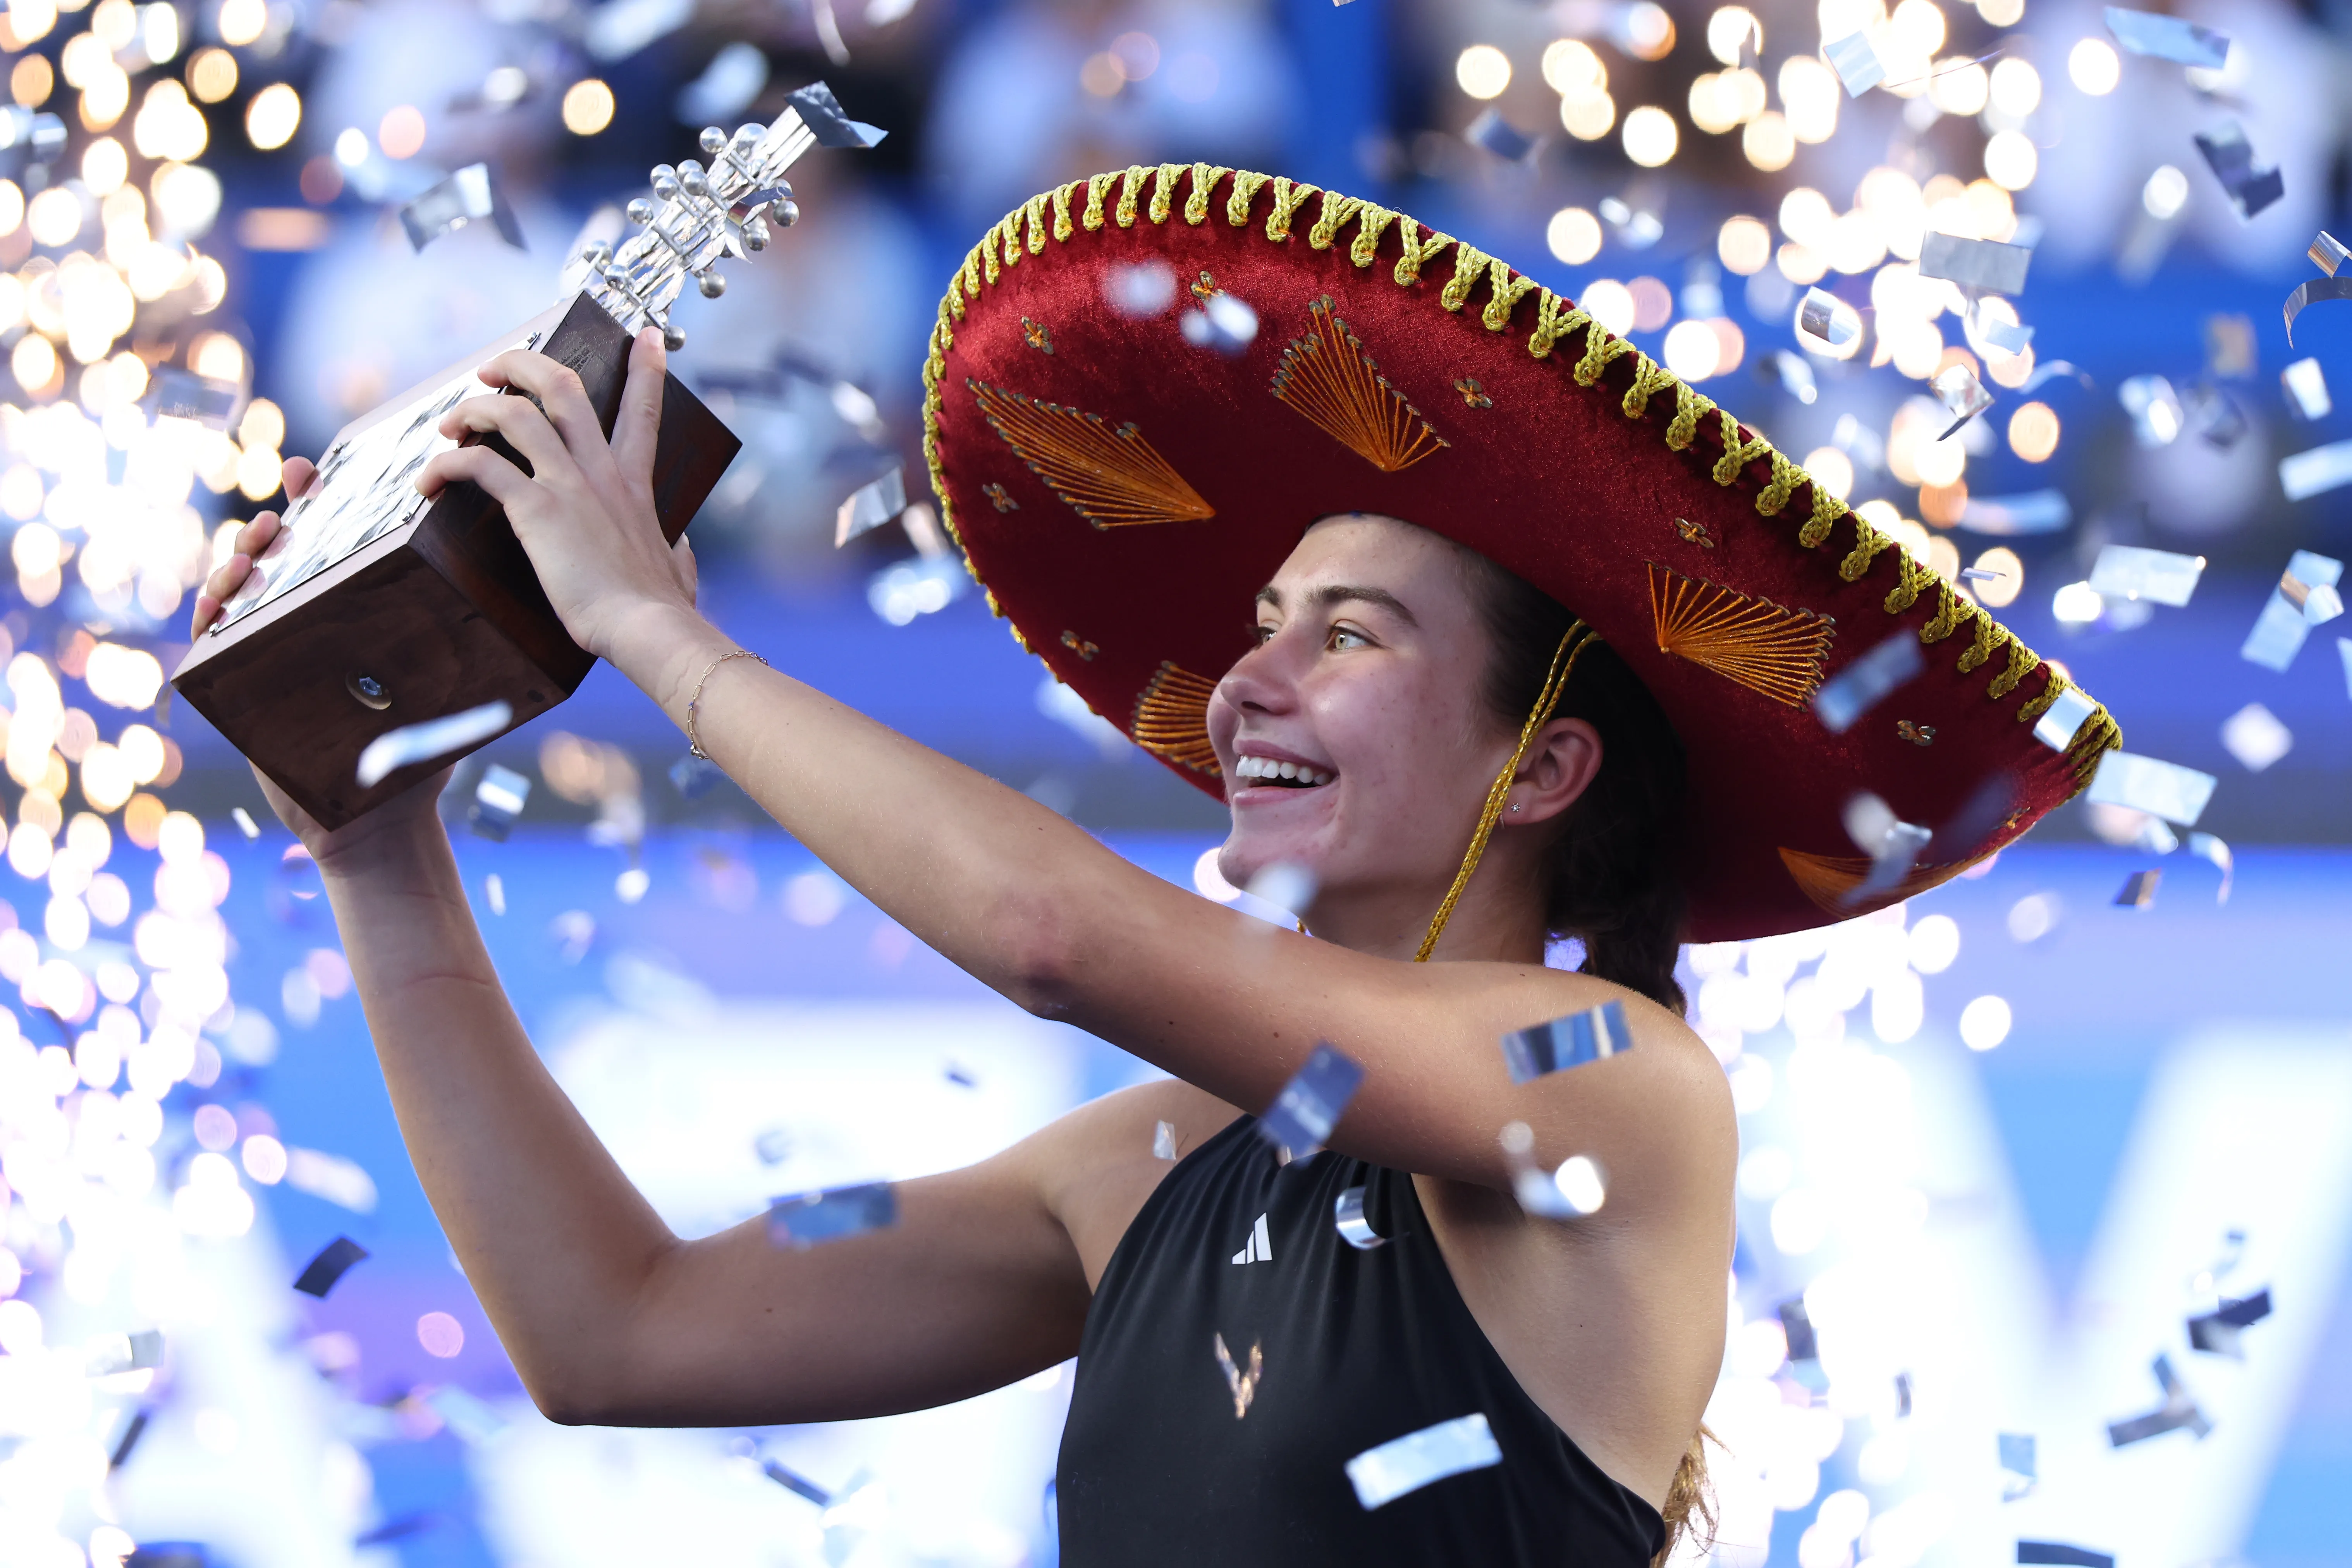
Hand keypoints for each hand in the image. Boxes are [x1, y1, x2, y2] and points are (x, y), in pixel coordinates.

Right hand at [191, 454, 450, 864]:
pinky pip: (214, 645)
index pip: (331, 543)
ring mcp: (272, 651)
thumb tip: (518, 590)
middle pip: (279, 558)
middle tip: (279, 511)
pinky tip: (215, 604)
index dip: (317, 503)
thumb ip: (461, 645)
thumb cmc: (419, 751)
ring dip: (235, 564)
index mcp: (356, 612)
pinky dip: (209, 618)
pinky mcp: (245, 688)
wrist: (386, 817)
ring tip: (249, 552)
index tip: (313, 474)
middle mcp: (309, 622)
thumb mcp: (444, 689)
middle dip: (270, 525)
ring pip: (240, 592)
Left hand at [413, 328, 699, 663]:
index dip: (646, 368)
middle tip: (494, 369)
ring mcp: (568, 485)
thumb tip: (678, 546)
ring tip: (450, 424)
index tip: (646, 336)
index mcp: (634, 484)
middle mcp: (600, 472)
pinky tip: (428, 483)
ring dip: (474, 408)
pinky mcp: (537, 509)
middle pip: (563, 387)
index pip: (643, 411)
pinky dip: (446, 466)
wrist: (647, 628)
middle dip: (523, 365)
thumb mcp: (679, 566)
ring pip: (515, 412)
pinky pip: (479, 466)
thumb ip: (676, 548)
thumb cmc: (661, 608)